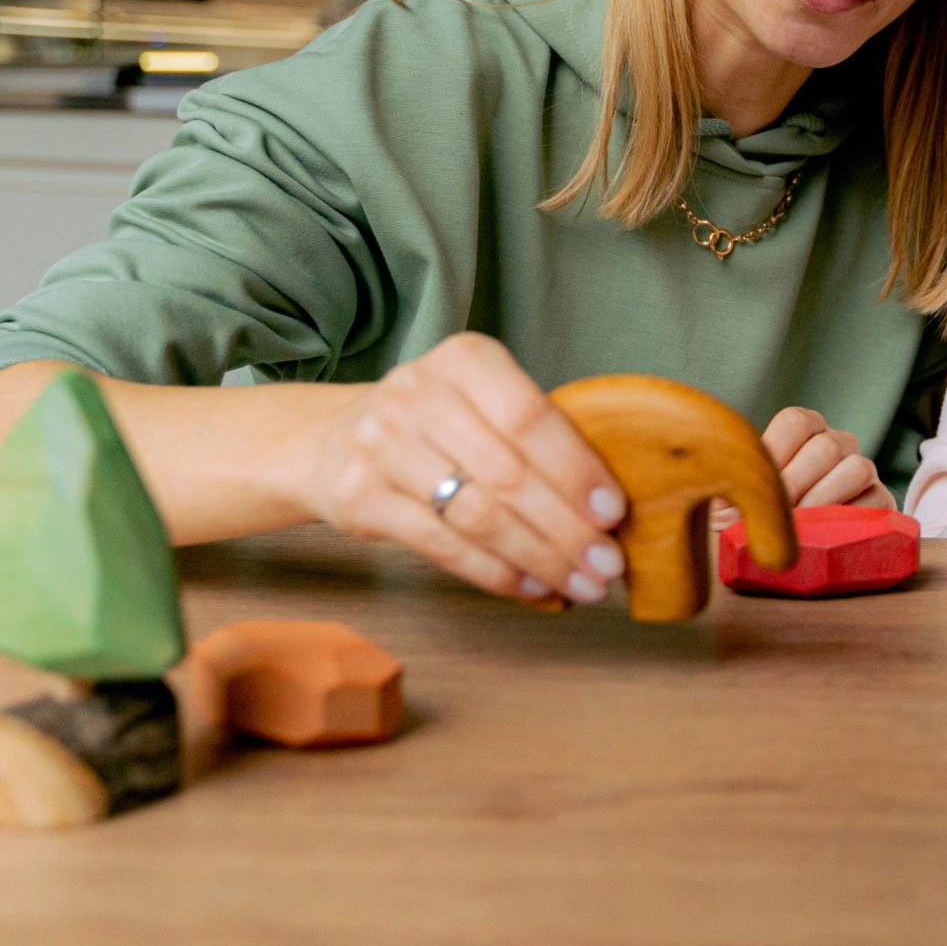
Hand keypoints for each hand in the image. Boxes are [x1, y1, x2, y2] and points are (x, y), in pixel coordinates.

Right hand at [300, 332, 629, 604]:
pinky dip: (496, 573)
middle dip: (566, 528)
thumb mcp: (482, 400)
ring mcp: (382, 445)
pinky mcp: (359, 498)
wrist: (332, 439)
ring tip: (580, 585)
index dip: (576, 469)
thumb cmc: (437, 423)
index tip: (614, 513)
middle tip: (607, 564)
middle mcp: (418, 394)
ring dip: (538, 558)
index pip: (531, 417)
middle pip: (508, 474)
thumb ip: (538, 437)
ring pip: (478, 516)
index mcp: (465, 359)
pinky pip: (443, 546)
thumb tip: (609, 510)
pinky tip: (531, 586)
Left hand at [709, 407, 891, 530]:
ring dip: (824, 502)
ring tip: (799, 528)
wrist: (794, 549)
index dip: (776, 452)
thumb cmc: (760, 517)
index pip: (796, 422)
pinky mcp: (881, 500)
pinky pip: (877, 501)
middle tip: (775, 516)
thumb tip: (729, 500)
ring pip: (856, 468)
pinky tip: (825, 536)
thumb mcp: (741, 498)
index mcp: (803, 430)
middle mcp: (836, 443)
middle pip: (825, 448)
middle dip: (795, 486)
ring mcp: (862, 469)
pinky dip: (850, 520)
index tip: (756, 485)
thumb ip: (733, 490)